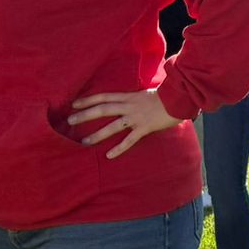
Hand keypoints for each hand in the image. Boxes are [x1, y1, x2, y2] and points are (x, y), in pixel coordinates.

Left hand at [68, 89, 182, 158]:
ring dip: (97, 134)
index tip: (74, 104)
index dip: (88, 100)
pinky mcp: (144, 128)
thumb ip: (133, 98)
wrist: (179, 98)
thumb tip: (125, 102)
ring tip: (84, 142)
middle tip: (70, 121)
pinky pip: (129, 140)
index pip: (103, 97)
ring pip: (113, 126)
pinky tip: (109, 155)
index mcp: (128, 96)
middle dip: (85, 115)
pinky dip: (119, 148)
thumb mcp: (145, 93)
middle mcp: (129, 106)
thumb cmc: (165, 95)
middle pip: (103, 109)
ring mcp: (136, 117)